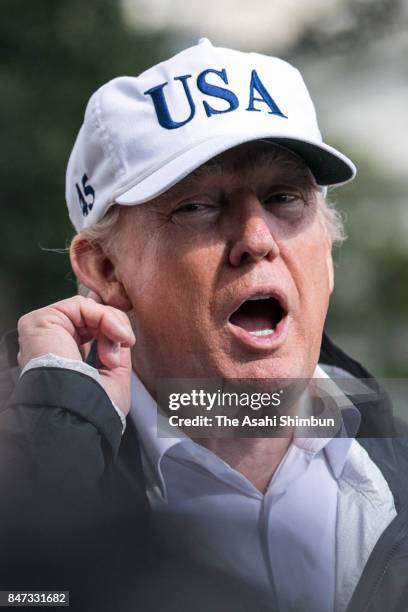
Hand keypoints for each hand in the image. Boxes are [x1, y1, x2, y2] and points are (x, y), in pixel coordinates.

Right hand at [17, 294, 135, 414]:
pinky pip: (80, 305)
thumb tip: (121, 331)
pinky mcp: (40, 321)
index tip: (128, 341)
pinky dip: (104, 317)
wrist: (79, 414)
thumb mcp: (114, 373)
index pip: (90, 327)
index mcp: (64, 356)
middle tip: (125, 344)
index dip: (112, 327)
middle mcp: (51, 342)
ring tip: (114, 350)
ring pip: (88, 308)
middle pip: (90, 315)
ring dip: (111, 324)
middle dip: (115, 326)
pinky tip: (115, 335)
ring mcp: (44, 330)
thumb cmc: (94, 405)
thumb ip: (114, 346)